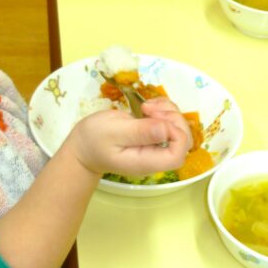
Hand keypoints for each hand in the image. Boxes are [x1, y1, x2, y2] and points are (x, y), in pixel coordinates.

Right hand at [65, 97, 191, 176]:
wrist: (84, 145)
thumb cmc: (94, 139)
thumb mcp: (113, 132)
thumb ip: (139, 132)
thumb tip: (165, 129)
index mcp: (147, 161)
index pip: (177, 155)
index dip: (176, 134)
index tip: (156, 118)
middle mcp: (156, 156)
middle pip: (183, 141)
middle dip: (173, 118)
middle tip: (149, 108)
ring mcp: (156, 146)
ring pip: (179, 128)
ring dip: (168, 110)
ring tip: (146, 106)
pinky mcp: (154, 135)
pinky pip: (170, 121)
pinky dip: (164, 108)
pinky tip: (148, 105)